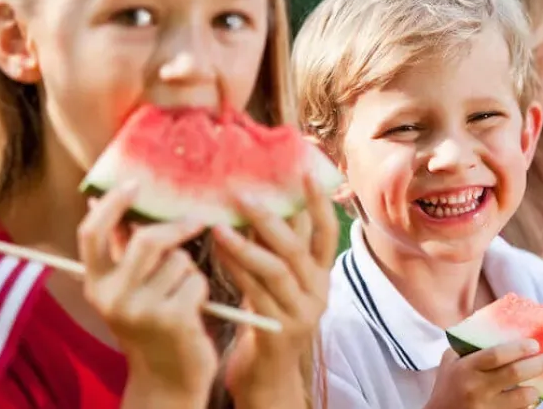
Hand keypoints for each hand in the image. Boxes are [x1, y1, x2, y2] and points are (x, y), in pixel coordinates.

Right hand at [77, 181, 217, 402]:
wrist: (168, 379)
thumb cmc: (156, 324)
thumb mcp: (131, 289)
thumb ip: (122, 250)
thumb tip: (110, 199)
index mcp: (96, 284)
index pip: (92, 234)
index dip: (112, 205)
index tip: (134, 184)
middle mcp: (111, 296)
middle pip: (147, 240)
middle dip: (177, 229)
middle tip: (197, 222)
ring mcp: (140, 309)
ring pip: (179, 260)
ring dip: (190, 271)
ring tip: (185, 295)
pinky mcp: (170, 319)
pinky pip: (196, 281)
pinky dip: (202, 291)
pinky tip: (195, 311)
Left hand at [213, 172, 337, 406]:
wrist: (270, 373)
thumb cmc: (268, 315)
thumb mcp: (280, 279)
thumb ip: (277, 246)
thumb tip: (261, 198)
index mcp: (322, 273)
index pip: (325, 231)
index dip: (317, 202)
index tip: (305, 170)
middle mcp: (319, 290)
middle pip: (299, 248)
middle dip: (271, 218)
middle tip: (243, 195)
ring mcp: (302, 311)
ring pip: (276, 270)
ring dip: (246, 245)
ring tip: (219, 225)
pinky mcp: (281, 329)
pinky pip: (255, 293)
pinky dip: (235, 270)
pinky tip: (217, 254)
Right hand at [424, 339, 542, 408]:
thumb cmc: (448, 386)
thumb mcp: (451, 362)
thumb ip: (469, 345)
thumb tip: (498, 326)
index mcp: (466, 368)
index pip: (496, 355)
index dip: (518, 348)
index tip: (534, 344)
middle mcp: (476, 387)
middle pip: (514, 374)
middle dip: (537, 365)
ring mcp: (485, 407)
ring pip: (521, 398)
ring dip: (533, 391)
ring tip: (536, 387)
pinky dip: (525, 406)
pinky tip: (526, 401)